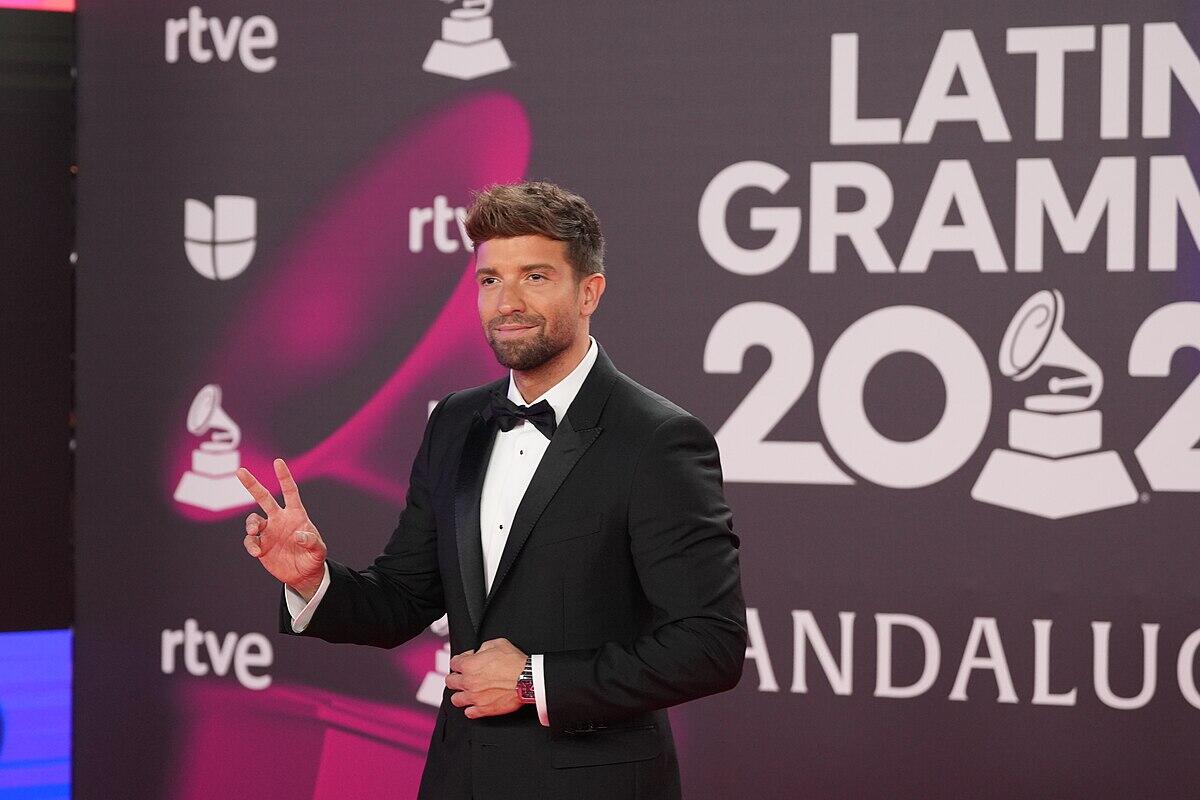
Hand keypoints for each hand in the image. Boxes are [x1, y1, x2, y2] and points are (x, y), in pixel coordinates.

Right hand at [237, 458, 326, 599]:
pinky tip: (257, 552)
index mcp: (296, 515)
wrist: (303, 575)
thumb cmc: (313, 558)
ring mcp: (268, 532)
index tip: (277, 462)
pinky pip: (250, 541)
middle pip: (264, 498)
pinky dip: (250, 544)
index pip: (290, 492)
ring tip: (255, 531)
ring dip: (251, 524)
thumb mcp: (318, 550)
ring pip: (253, 520)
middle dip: (252, 484)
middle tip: (240, 471)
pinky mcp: (260, 545)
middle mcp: (279, 519)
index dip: (284, 477)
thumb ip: (312, 541)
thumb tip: (298, 535)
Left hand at [445, 638, 527, 718]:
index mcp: (469, 665)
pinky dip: (470, 709)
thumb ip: (483, 647)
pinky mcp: (483, 709)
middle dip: (455, 677)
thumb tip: (479, 652)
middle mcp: (468, 682)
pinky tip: (475, 704)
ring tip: (466, 692)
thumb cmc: (515, 662)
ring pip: (455, 699)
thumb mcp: (498, 643)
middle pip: (450, 682)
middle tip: (462, 676)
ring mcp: (474, 697)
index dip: (460, 660)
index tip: (466, 660)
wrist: (527, 679)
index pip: (454, 663)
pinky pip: (469, 713)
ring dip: (460, 694)